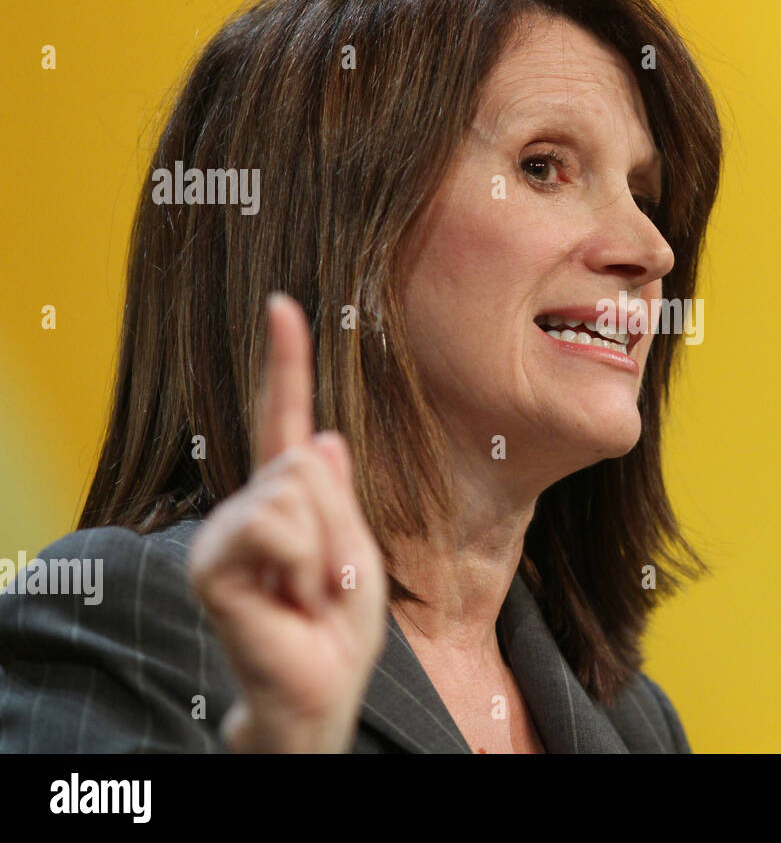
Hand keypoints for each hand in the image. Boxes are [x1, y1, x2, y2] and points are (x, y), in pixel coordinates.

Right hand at [189, 293, 388, 752]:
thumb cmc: (338, 627)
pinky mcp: (212, 562)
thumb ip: (337, 497)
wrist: (321, 686)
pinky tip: (291, 603)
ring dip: (325, 552)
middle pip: (308, 461)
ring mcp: (225, 532)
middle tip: (327, 579)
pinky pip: (278, 526)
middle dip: (339, 524)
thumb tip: (326, 439)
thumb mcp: (357, 548)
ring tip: (309, 594)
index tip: (283, 305)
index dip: (286, 360)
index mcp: (286, 495)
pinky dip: (306, 568)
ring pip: (296, 490)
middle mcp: (247, 504)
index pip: (285, 416)